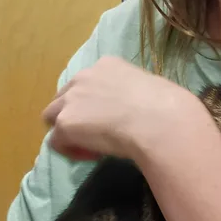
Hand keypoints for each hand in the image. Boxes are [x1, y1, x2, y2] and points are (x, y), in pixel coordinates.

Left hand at [42, 57, 190, 162]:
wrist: (162, 122)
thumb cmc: (168, 107)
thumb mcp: (149, 89)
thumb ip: (132, 95)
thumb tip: (136, 111)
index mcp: (107, 65)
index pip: (87, 83)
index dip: (95, 103)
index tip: (112, 119)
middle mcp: (84, 76)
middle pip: (63, 98)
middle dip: (75, 114)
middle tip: (97, 134)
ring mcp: (71, 99)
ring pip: (52, 117)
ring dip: (68, 130)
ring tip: (91, 146)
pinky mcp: (65, 122)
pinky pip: (57, 142)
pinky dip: (72, 150)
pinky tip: (95, 156)